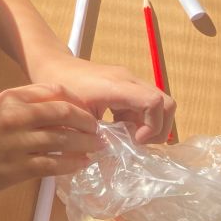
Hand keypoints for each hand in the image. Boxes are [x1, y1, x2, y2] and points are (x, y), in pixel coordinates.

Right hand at [0, 83, 98, 200]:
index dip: (76, 100)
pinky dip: (72, 164)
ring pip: (62, 139)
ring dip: (85, 143)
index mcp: (10, 98)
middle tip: (99, 129)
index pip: (53, 91)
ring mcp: (18, 143)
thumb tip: (59, 108)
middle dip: (86, 121)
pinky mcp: (18, 168)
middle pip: (62, 112)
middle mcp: (15, 116)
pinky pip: (53, 164)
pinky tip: (82, 164)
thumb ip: (23, 105)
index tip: (88, 109)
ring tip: (98, 147)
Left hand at [31, 53, 175, 144]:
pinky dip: (140, 120)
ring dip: (149, 125)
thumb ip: (99, 135)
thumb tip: (115, 155)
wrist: (54, 65)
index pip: (155, 102)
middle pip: (166, 104)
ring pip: (159, 105)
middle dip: (158, 129)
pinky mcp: (128, 85)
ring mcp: (131, 81)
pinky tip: (121, 129)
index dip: (152, 126)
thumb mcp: (78, 115)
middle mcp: (130, 80)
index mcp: (118, 86)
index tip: (135, 140)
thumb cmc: (62, 88)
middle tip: (137, 143)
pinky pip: (146, 104)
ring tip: (128, 138)